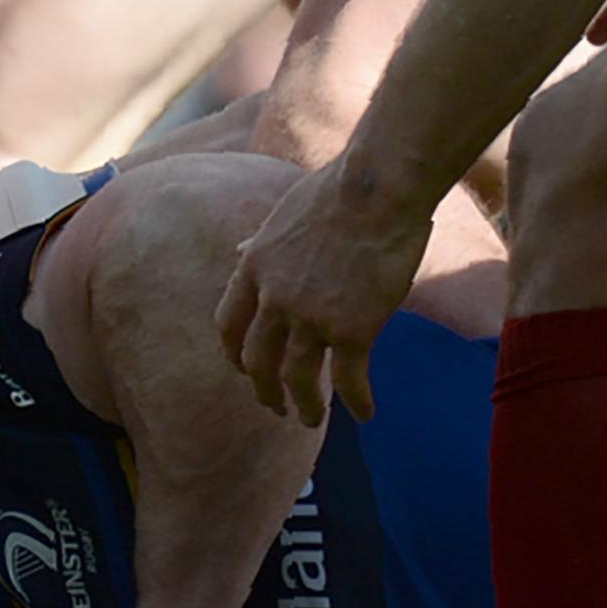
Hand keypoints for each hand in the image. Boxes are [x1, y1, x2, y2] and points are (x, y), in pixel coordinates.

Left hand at [214, 160, 430, 425]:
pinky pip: (348, 379)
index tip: (243, 369)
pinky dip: (356, 401)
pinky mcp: (353, 330)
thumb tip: (241, 249)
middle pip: (257, 360)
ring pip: (298, 379)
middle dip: (263, 390)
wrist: (377, 187)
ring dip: (305, 406)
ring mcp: (312, 317)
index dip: (234, 353)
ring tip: (311, 420)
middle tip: (274, 407)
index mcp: (255, 268)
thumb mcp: (283, 214)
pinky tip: (365, 413)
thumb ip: (261, 242)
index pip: (229, 324)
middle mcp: (275, 298)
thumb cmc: (338, 190)